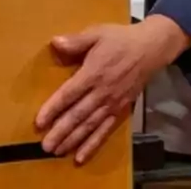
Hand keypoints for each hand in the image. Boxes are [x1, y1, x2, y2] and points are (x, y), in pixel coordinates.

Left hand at [36, 15, 190, 163]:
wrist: (151, 49)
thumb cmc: (120, 39)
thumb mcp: (96, 33)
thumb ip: (76, 41)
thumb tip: (54, 42)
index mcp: (93, 73)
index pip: (69, 94)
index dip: (53, 109)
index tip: (39, 122)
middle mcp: (102, 92)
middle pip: (78, 115)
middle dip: (61, 131)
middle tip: (45, 145)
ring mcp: (112, 104)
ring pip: (90, 126)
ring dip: (73, 140)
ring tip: (57, 152)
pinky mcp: (121, 111)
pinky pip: (105, 130)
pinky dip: (93, 144)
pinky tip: (81, 156)